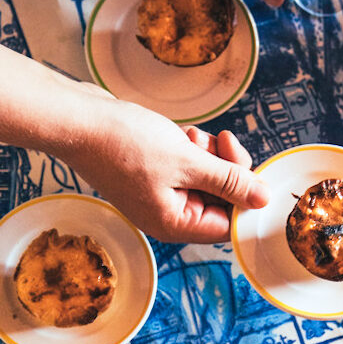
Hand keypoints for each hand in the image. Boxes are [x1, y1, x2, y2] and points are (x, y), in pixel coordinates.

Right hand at [66, 90, 269, 242]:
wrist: (77, 119)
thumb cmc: (123, 143)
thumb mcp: (187, 161)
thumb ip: (229, 181)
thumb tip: (263, 200)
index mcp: (175, 224)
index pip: (230, 224)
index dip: (245, 198)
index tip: (250, 170)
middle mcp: (169, 215)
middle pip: (222, 200)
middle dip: (225, 168)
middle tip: (220, 142)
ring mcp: (161, 195)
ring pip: (208, 178)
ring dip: (208, 154)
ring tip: (189, 137)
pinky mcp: (155, 174)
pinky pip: (189, 166)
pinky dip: (192, 149)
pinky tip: (180, 134)